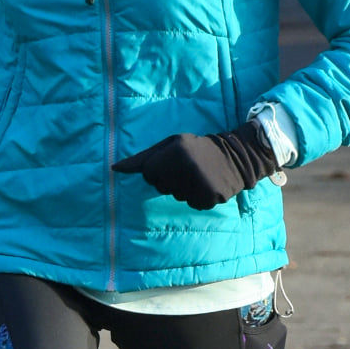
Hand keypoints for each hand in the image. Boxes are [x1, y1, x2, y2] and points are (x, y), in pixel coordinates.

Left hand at [112, 121, 278, 210]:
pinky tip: (206, 184)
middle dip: (169, 179)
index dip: (158, 169)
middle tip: (187, 168)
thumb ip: (142, 158)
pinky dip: (197, 197)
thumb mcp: (170, 144)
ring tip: (198, 175)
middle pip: (161, 187)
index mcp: (175, 152)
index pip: (148, 174)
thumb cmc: (196, 148)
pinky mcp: (209, 198)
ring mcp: (199, 184)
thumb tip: (114, 169)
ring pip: (176, 196)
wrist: (235, 156)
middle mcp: (187, 169)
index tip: (172, 163)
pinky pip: (192, 204)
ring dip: (184, 188)